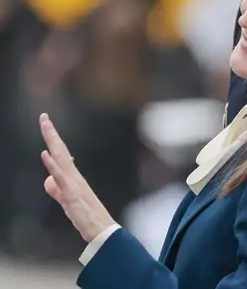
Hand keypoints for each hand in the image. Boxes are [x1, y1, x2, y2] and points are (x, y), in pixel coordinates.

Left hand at [39, 113, 116, 242]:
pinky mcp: (71, 193)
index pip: (61, 153)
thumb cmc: (87, 216)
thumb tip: (48, 179)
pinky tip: (45, 154)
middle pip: (60, 150)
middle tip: (44, 116)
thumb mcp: (67, 201)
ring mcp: (73, 183)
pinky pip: (60, 176)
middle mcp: (74, 175)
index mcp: (73, 176)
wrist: (102, 229)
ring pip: (60, 158)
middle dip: (51, 133)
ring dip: (52, 141)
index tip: (47, 124)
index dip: (53, 139)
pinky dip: (52, 164)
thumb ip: (56, 190)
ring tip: (45, 126)